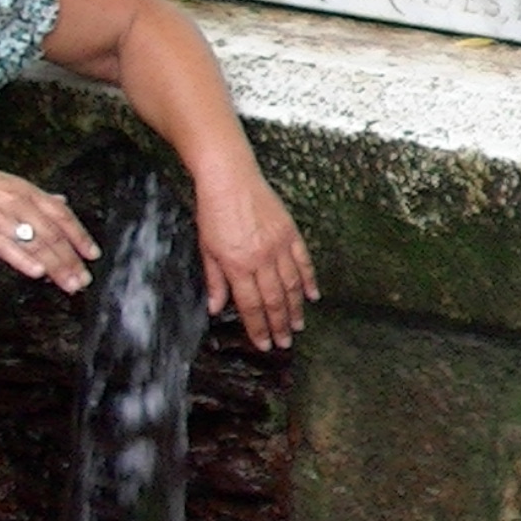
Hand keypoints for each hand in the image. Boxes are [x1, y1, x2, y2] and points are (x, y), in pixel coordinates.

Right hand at [0, 163, 99, 291]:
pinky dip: (24, 259)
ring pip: (35, 243)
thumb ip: (35, 196)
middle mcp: (17, 202)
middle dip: (71, 259)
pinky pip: (8, 247)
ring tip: (69, 284)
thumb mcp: (5, 184)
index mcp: (25, 190)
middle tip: (84, 279)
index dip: (79, 235)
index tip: (92, 254)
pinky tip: (37, 273)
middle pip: (52, 233)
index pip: (60, 213)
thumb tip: (61, 200)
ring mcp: (0, 216)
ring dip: (55, 266)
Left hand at [193, 163, 317, 350]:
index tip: (264, 344)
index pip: (251, 306)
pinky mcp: (290, 232)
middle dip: (280, 325)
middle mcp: (261, 259)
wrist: (229, 176)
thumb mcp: (207, 248)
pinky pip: (303, 262)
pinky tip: (313, 295)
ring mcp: (279, 245)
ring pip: (292, 285)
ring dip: (296, 309)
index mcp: (238, 265)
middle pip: (274, 300)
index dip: (259, 328)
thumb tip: (217, 308)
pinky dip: (309, 280)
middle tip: (286, 343)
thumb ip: (215, 280)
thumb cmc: (213, 210)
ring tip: (299, 325)